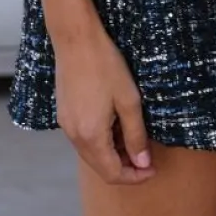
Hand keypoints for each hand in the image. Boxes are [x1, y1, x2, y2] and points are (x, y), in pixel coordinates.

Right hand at [51, 18, 155, 185]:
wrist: (76, 39)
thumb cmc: (105, 65)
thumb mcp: (129, 100)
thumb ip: (135, 135)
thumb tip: (142, 164)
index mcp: (91, 136)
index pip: (112, 174)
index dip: (134, 177)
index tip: (152, 169)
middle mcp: (74, 136)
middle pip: (100, 166)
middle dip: (124, 166)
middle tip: (145, 155)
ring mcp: (66, 125)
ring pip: (91, 153)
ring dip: (112, 153)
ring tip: (132, 137)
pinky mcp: (63, 113)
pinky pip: (83, 138)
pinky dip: (100, 140)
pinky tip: (113, 124)